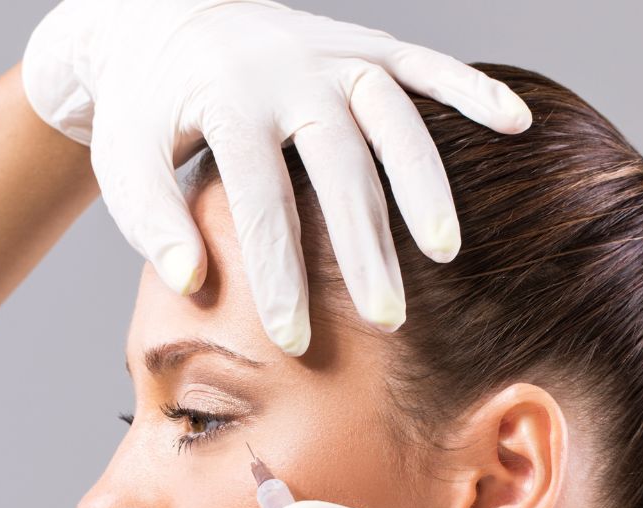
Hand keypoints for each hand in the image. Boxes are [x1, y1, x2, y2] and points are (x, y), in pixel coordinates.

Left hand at [20, 0, 531, 354]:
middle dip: (364, 246)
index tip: (294, 339)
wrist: (164, 21)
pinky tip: (515, 123)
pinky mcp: (365, 44)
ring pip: (394, 117)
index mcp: (228, 102)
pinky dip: (473, 88)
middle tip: (386, 320)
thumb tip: (189, 282)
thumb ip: (152, 221)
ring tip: (446, 253)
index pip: (260, 197)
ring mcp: (334, 55)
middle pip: (339, 165)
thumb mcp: (127, 161)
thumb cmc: (149, 113)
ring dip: (425, 183)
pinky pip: (427, 63)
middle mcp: (290, 72)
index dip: (278, 272)